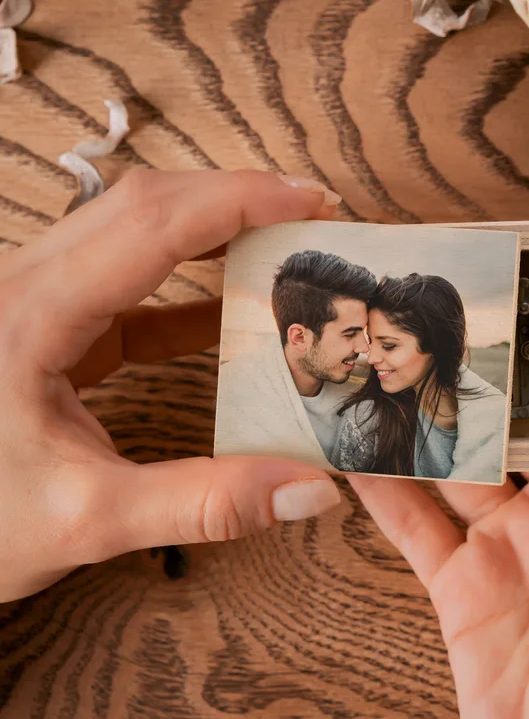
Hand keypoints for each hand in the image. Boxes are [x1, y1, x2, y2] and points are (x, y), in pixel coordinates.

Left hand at [0, 169, 343, 602]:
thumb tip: (310, 490)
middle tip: (310, 213)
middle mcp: (26, 287)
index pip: (152, 223)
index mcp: (30, 314)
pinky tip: (229, 307)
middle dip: (234, 197)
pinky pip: (127, 283)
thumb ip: (206, 504)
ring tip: (279, 241)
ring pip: (132, 229)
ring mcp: (34, 301)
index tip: (309, 202)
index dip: (239, 202)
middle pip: (143, 203)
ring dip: (211, 228)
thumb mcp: (88, 521)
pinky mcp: (47, 327)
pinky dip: (186, 285)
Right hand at [349, 334, 528, 718]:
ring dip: (427, 420)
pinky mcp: (459, 582)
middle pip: (522, 423)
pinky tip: (356, 452)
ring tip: (387, 371)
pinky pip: (414, 522)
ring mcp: (509, 544)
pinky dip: (383, 486)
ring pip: (460, 461)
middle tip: (443, 324)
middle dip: (487, 375)